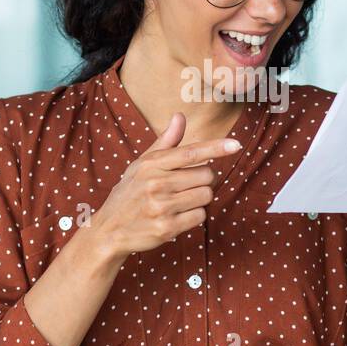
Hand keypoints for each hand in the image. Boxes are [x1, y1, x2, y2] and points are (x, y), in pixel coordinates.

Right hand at [93, 112, 239, 257]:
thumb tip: (180, 116)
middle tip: (186, 186)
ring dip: (199, 199)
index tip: (236, 145)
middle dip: (203, 180)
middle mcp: (156, 184)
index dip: (216, 148)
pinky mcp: (167, 228)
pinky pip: (200, 216)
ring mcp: (161, 207)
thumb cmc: (131, 192)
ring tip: (179, 201)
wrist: (110, 229)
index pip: (191, 153)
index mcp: (152, 164)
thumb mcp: (142, 164)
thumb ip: (166, 142)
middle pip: (207, 176)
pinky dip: (194, 216)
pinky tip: (177, 216)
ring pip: (206, 196)